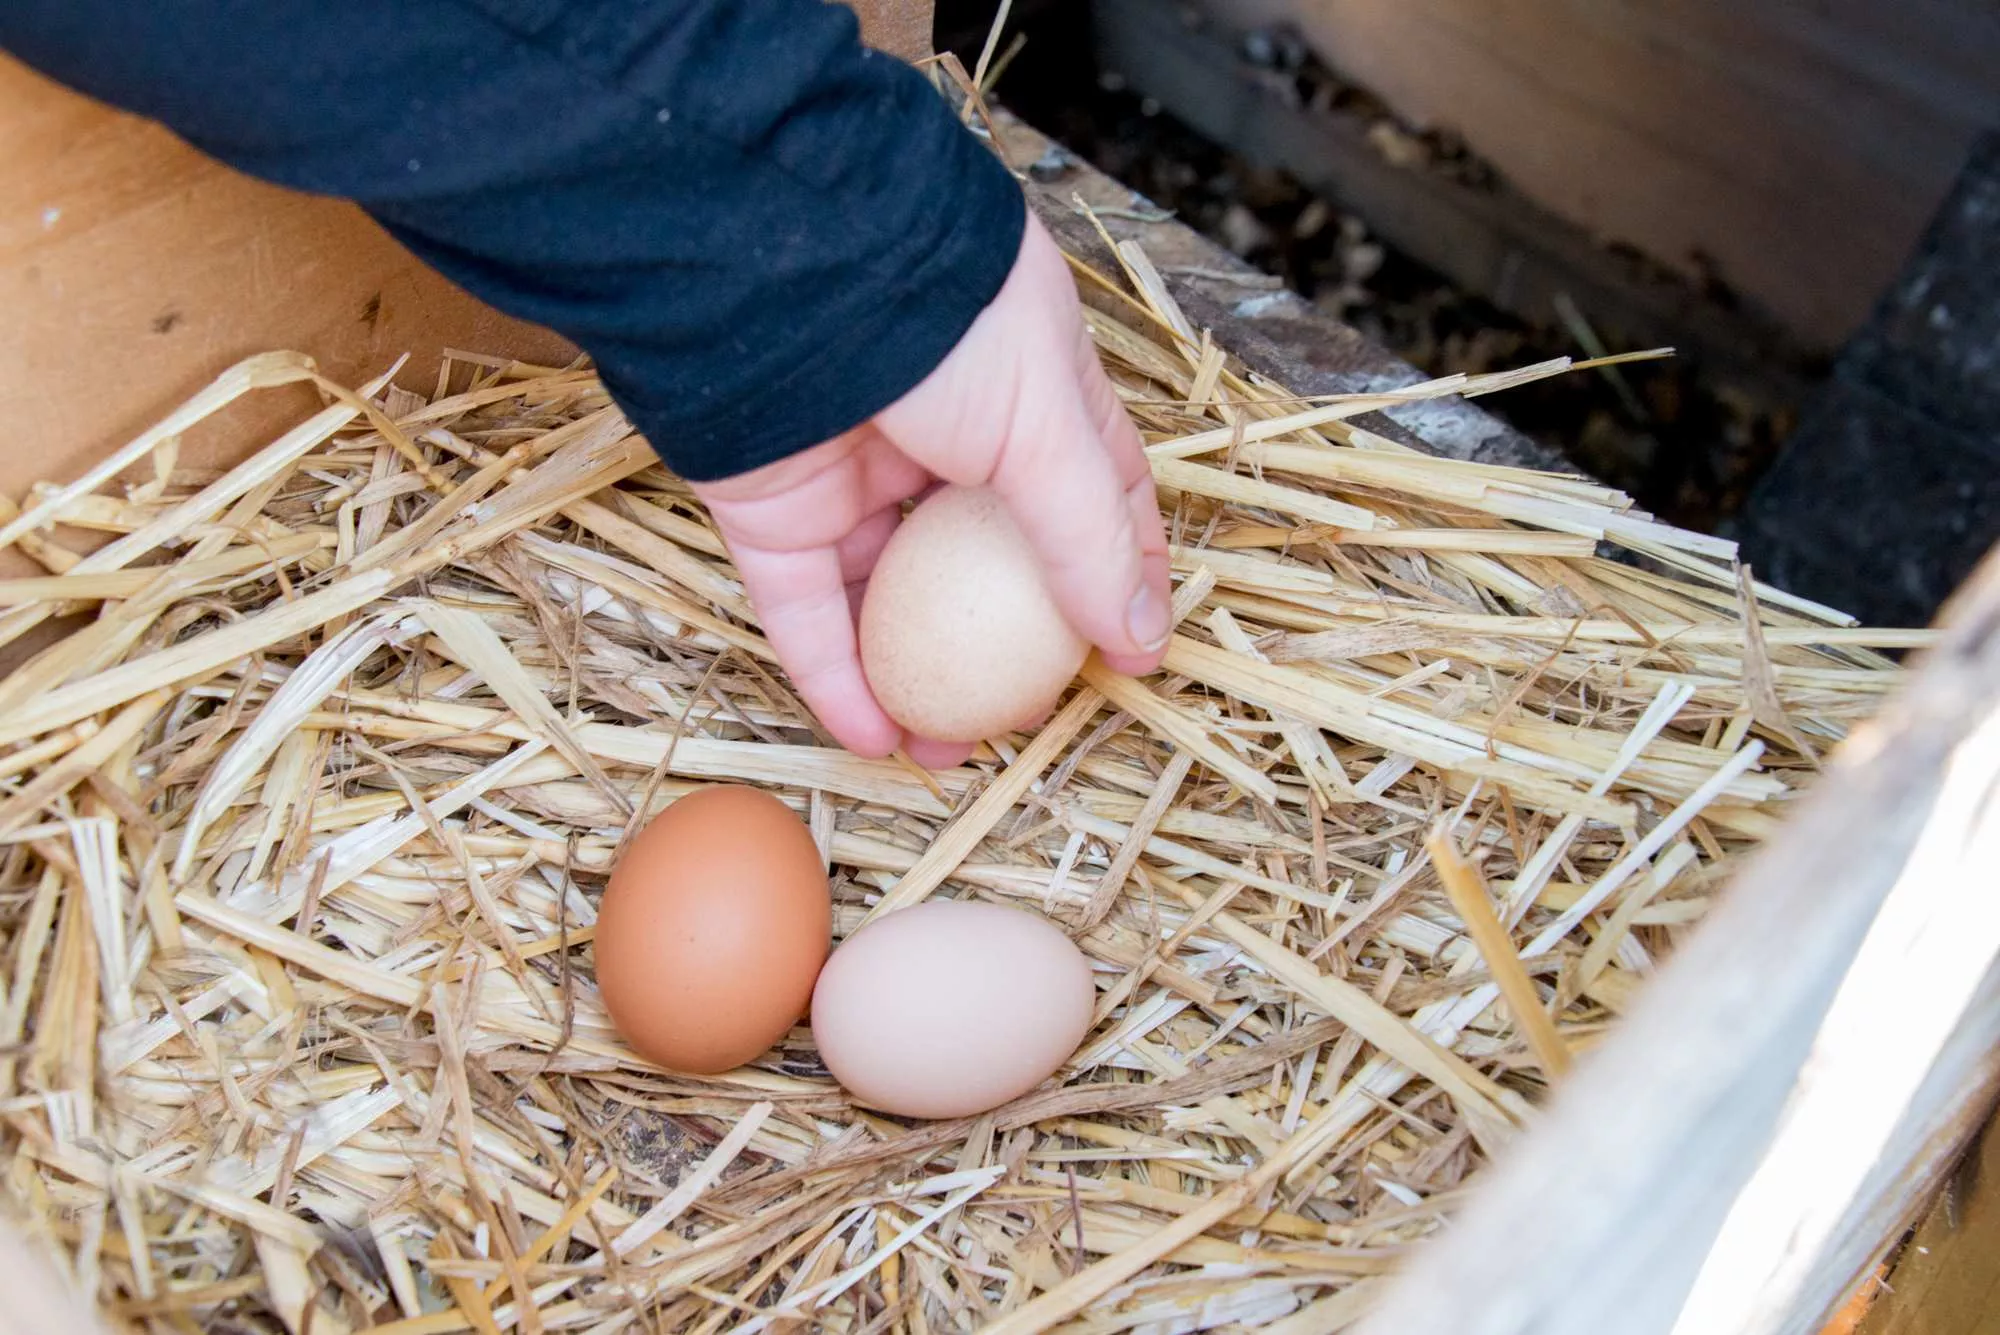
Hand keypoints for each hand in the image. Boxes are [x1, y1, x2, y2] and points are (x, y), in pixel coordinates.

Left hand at [694, 210, 1171, 766]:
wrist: (790, 274)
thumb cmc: (945, 329)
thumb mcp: (1048, 428)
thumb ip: (1091, 536)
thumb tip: (1141, 634)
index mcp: (1025, 394)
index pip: (1089, 496)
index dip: (1116, 576)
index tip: (1129, 655)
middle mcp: (939, 437)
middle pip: (981, 567)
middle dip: (1003, 650)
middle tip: (1021, 717)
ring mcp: (853, 473)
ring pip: (887, 601)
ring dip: (917, 681)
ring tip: (944, 751)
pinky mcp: (771, 508)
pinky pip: (802, 610)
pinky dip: (833, 678)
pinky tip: (871, 738)